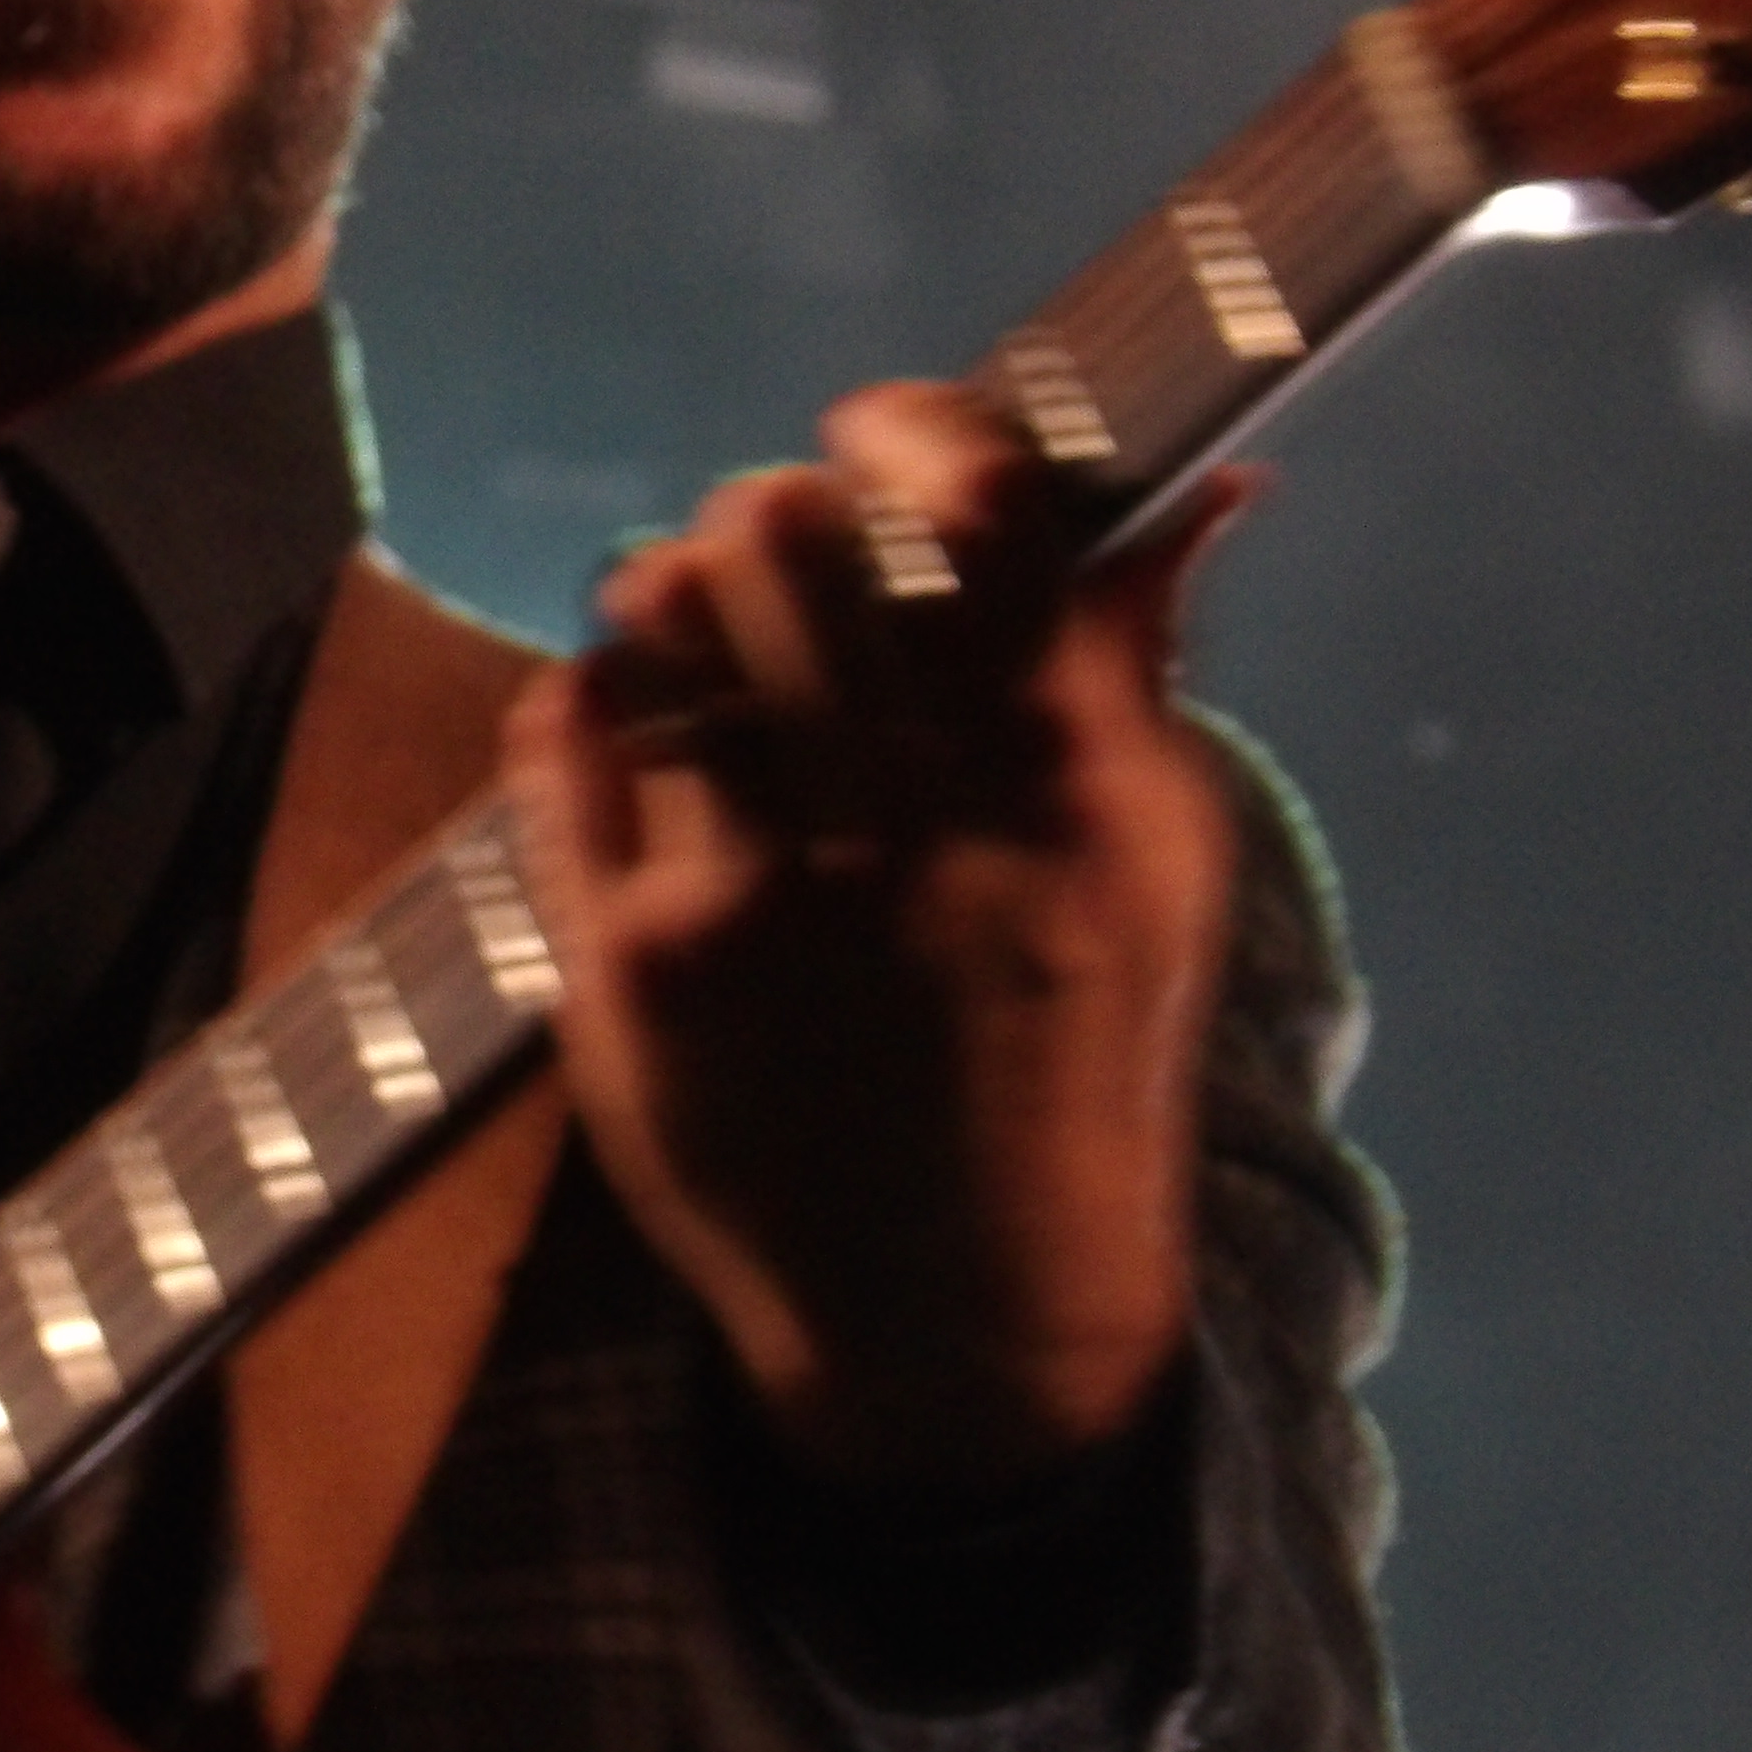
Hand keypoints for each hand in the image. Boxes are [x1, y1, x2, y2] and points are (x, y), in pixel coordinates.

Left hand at [506, 380, 1249, 1502]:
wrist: (964, 1322)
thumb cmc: (1071, 1061)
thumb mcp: (1154, 875)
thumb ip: (1136, 674)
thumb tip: (1188, 490)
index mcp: (1061, 779)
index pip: (978, 503)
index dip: (911, 430)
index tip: (878, 443)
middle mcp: (908, 824)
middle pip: (788, 534)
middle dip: (774, 508)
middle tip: (775, 542)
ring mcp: (752, 899)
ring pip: (660, 623)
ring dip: (671, 589)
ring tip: (695, 624)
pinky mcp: (627, 969)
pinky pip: (563, 739)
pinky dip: (592, 695)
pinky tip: (631, 719)